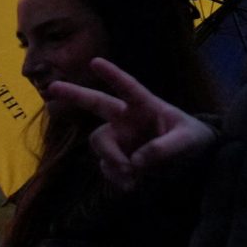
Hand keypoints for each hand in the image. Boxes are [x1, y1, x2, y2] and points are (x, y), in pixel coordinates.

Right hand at [47, 58, 212, 189]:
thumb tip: (135, 161)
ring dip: (112, 160)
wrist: (193, 162)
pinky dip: (116, 176)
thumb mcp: (188, 141)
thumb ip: (164, 148)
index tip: (95, 61)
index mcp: (147, 105)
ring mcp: (120, 138)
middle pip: (96, 104)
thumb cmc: (193, 140)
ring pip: (100, 144)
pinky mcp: (117, 158)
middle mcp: (128, 119)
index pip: (128, 88)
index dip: (113, 75)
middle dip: (74, 94)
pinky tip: (132, 184)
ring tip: (134, 178)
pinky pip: (106, 166)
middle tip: (52, 86)